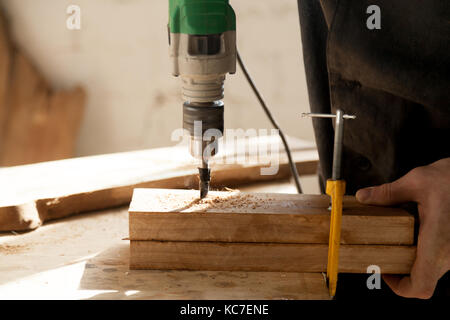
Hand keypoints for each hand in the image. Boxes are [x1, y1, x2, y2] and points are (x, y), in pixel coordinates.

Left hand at [355, 158, 449, 298]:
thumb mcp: (418, 181)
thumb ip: (388, 193)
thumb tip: (363, 196)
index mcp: (437, 243)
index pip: (420, 287)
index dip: (399, 286)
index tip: (384, 271)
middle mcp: (449, 253)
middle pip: (422, 279)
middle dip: (401, 270)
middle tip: (383, 251)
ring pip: (431, 268)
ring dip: (412, 258)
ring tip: (396, 237)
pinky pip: (440, 256)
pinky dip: (424, 249)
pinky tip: (414, 229)